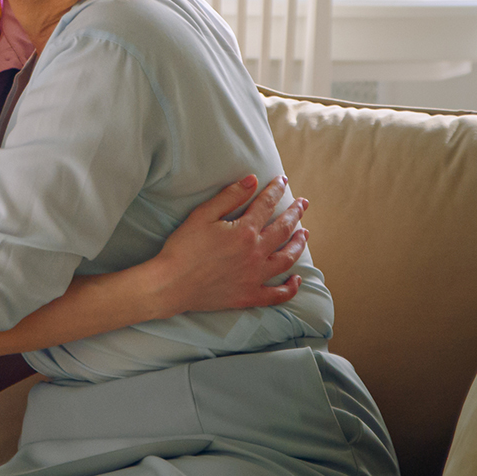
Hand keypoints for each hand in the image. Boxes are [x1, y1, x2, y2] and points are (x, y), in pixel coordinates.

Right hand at [143, 175, 308, 316]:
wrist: (171, 284)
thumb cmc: (183, 247)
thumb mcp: (202, 215)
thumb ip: (230, 196)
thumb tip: (253, 180)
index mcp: (244, 231)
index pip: (266, 205)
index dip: (276, 190)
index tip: (282, 180)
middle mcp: (255, 253)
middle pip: (283, 230)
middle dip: (295, 214)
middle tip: (303, 204)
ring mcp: (255, 276)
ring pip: (287, 259)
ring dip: (298, 245)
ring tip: (305, 234)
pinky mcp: (249, 296)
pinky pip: (277, 294)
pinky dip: (290, 288)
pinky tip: (297, 280)